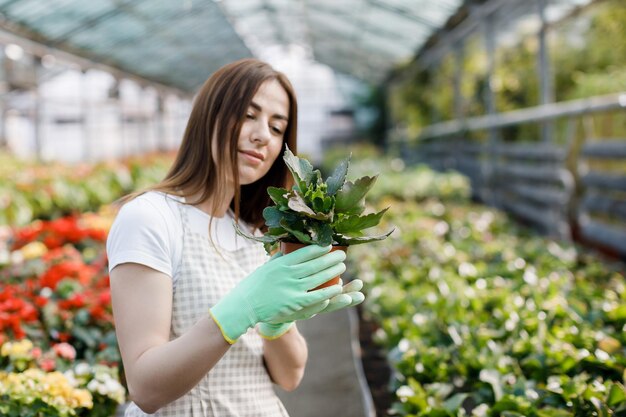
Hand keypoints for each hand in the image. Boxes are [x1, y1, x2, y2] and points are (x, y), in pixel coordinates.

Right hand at [210, 245, 344, 342]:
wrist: (245, 305)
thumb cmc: (254, 286)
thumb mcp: (265, 268)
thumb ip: (278, 258)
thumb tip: (287, 247)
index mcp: (281, 263)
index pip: (304, 253)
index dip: (319, 248)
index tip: (329, 245)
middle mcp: (287, 274)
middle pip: (314, 264)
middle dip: (330, 259)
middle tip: (342, 255)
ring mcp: (291, 288)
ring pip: (317, 278)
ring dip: (332, 272)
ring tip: (342, 267)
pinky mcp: (294, 303)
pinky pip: (315, 296)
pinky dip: (327, 291)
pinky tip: (337, 287)